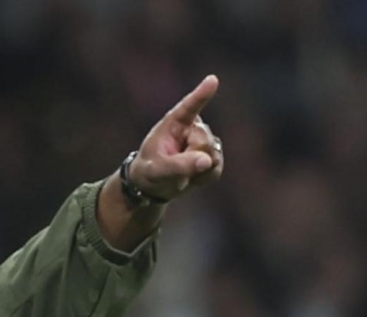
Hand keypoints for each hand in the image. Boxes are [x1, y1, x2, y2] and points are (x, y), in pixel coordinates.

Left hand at [125, 75, 225, 202]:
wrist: (155, 186)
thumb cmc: (150, 171)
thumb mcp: (157, 170)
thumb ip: (179, 165)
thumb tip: (207, 161)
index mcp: (174, 122)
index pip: (190, 106)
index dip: (201, 94)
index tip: (212, 80)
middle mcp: (193, 127)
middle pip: (204, 141)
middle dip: (191, 158)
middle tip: (173, 166)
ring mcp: (206, 140)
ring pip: (213, 155)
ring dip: (196, 170)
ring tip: (181, 171)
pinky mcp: (214, 156)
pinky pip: (216, 169)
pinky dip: (203, 178)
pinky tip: (191, 176)